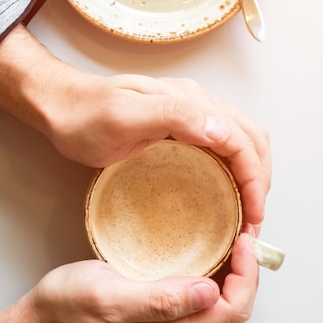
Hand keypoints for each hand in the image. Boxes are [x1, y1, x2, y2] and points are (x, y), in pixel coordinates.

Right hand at [0, 232, 257, 322]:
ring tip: (233, 234)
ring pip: (217, 299)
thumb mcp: (110, 299)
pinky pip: (197, 291)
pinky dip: (212, 268)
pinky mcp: (158, 308)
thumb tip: (211, 291)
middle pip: (231, 307)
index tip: (243, 240)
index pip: (231, 310)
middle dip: (248, 272)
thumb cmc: (68, 309)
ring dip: (233, 269)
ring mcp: (168, 321)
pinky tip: (205, 245)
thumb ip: (159, 300)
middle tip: (244, 232)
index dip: (247, 277)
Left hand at [47, 72, 270, 225]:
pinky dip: (235, 173)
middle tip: (254, 220)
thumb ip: (174, 116)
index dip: (254, 179)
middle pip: (251, 140)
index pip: (242, 140)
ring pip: (241, 144)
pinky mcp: (182, 130)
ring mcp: (191, 116)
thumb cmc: (85, 116)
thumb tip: (222, 132)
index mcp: (190, 102)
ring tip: (248, 212)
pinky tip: (229, 194)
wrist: (62, 107)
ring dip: (253, 177)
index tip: (253, 214)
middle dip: (261, 180)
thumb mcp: (124, 116)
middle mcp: (197, 106)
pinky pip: (222, 150)